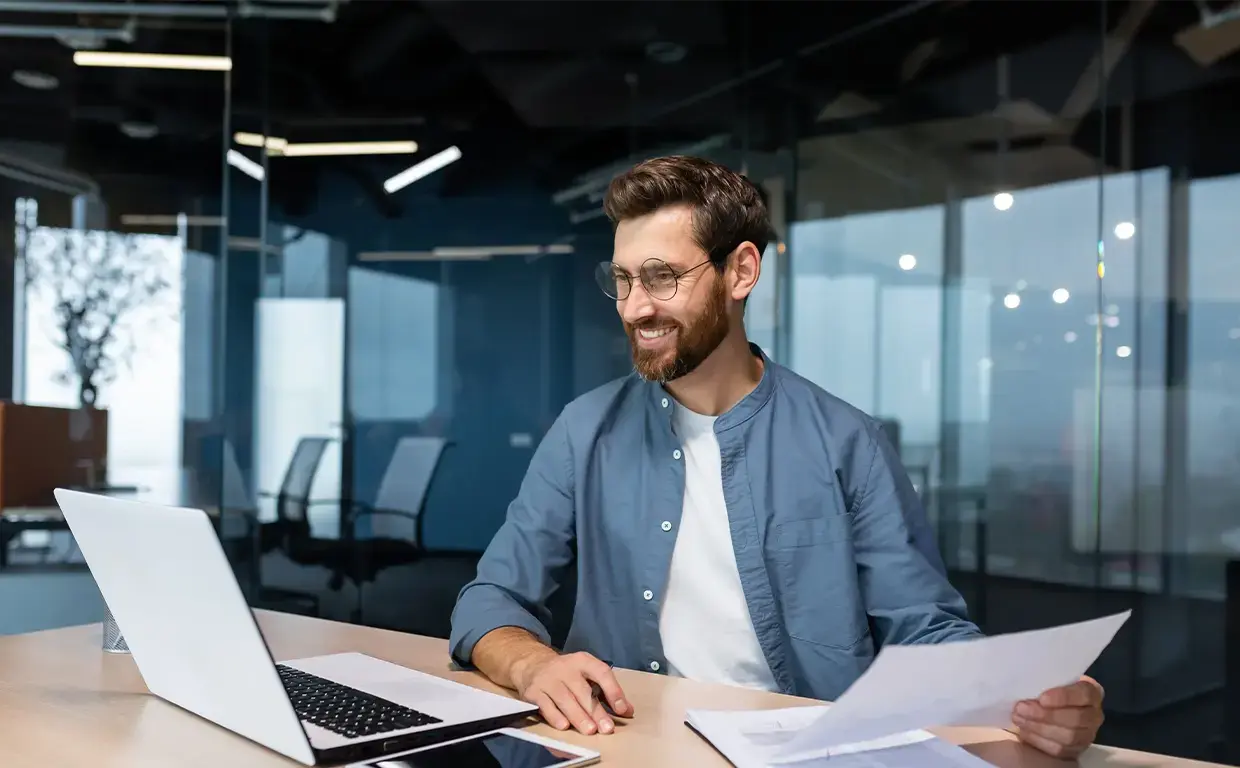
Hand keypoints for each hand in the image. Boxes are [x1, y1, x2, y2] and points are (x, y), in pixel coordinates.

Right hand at [510, 650, 633, 734]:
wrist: (532, 665)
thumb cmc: (566, 674)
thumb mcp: (586, 675)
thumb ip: (606, 692)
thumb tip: (627, 711)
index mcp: (582, 661)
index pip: (601, 672)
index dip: (613, 691)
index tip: (622, 709)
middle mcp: (565, 668)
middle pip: (582, 690)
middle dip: (596, 711)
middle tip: (606, 728)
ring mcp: (548, 679)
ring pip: (564, 699)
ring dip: (578, 716)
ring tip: (589, 730)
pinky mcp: (533, 691)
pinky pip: (545, 705)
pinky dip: (555, 716)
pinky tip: (564, 726)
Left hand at [1011, 676, 1104, 758]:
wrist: (1050, 708)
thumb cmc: (1050, 689)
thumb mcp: (1051, 681)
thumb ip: (1046, 682)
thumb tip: (1027, 683)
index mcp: (1091, 692)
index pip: (1084, 694)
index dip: (1064, 697)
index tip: (1042, 698)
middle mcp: (1094, 715)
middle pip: (1076, 718)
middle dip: (1045, 715)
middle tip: (1021, 708)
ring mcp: (1087, 735)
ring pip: (1068, 736)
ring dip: (1039, 728)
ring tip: (1019, 719)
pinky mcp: (1075, 750)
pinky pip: (1059, 749)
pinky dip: (1038, 740)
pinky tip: (1024, 731)